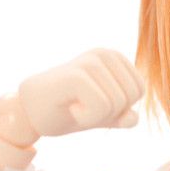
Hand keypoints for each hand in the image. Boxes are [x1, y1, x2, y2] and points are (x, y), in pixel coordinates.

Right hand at [16, 48, 144, 136]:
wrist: (30, 114)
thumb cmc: (68, 110)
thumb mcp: (104, 115)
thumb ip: (124, 115)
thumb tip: (133, 117)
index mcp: (114, 57)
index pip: (139, 90)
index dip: (120, 107)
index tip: (94, 102)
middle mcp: (104, 53)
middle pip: (131, 97)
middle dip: (109, 112)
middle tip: (82, 105)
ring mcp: (89, 61)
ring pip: (118, 103)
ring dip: (96, 116)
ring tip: (75, 105)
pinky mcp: (76, 74)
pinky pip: (102, 107)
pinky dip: (87, 118)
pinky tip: (70, 108)